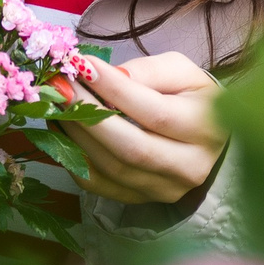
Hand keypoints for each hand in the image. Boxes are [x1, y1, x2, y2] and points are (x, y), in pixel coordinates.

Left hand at [71, 51, 226, 204]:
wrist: (204, 136)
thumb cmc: (191, 96)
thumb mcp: (181, 71)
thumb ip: (149, 71)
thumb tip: (109, 75)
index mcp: (206, 129)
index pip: (156, 113)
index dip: (116, 90)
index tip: (84, 65)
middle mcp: (191, 167)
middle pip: (132, 148)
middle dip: (89, 114)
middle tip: (60, 85)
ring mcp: (165, 189)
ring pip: (113, 168)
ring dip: (77, 134)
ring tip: (57, 104)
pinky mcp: (141, 199)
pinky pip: (100, 185)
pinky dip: (75, 158)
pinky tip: (62, 129)